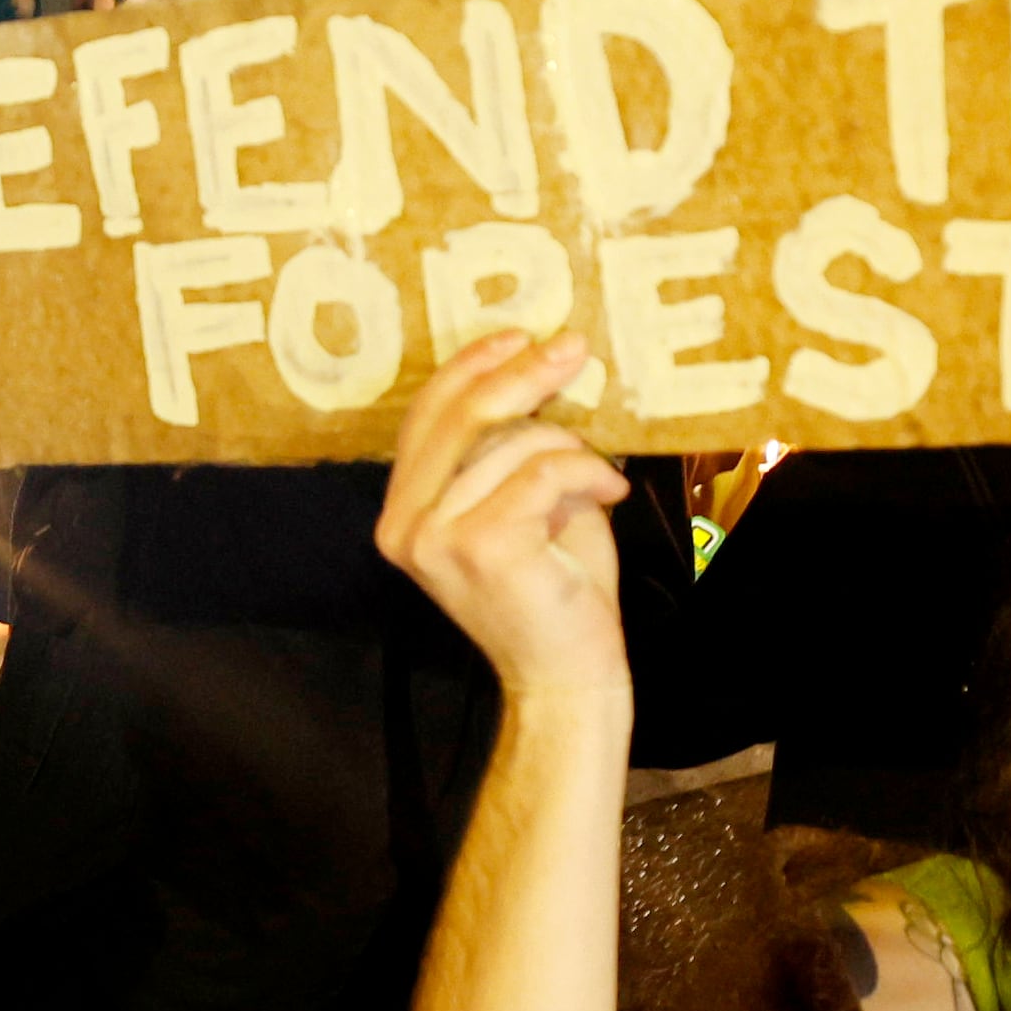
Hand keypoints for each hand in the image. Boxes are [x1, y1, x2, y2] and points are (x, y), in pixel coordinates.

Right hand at [376, 333, 630, 702]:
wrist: (565, 674)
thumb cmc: (553, 590)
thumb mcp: (521, 504)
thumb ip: (508, 450)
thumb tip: (535, 372)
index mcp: (402, 513)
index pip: (426, 419)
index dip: (470, 368)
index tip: (518, 336)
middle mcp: (403, 526)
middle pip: (459, 417)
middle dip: (521, 374)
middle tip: (573, 349)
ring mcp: (434, 538)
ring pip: (511, 444)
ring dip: (572, 450)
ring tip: (599, 481)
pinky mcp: (480, 546)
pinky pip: (541, 474)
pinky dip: (585, 475)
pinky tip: (608, 495)